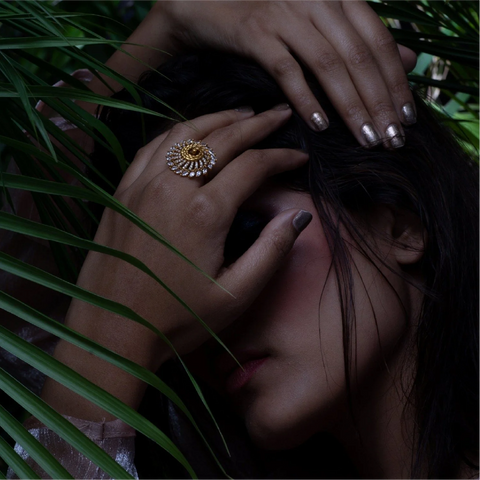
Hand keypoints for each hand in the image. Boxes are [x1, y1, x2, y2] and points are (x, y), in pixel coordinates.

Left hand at [66, 105, 308, 373]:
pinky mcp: (121, 192)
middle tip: (279, 114)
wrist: (111, 331)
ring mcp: (141, 185)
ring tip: (241, 114)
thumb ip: (271, 252)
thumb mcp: (235, 296)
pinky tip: (190, 133)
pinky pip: (152, 147)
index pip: (252, 166)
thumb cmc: (176, 320)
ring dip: (216, 119)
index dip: (281, 156)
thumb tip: (298, 215)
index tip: (299, 156)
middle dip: (255, 124)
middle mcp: (171, 187)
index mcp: (204, 213)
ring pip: (183, 133)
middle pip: (220, 139)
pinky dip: (177, 132)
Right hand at [156, 0, 416, 146]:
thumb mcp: (323, 24)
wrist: (213, 5)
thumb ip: (363, 39)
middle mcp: (317, 1)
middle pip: (358, 56)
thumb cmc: (274, 19)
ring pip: (328, 64)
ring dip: (350, 105)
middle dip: (379, 101)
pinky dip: (305, 98)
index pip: (378, 41)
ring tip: (365, 138)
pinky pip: (286, 69)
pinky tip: (320, 126)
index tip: (407, 118)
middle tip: (392, 139)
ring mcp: (286, 15)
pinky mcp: (256, 34)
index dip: (395, 80)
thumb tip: (407, 59)